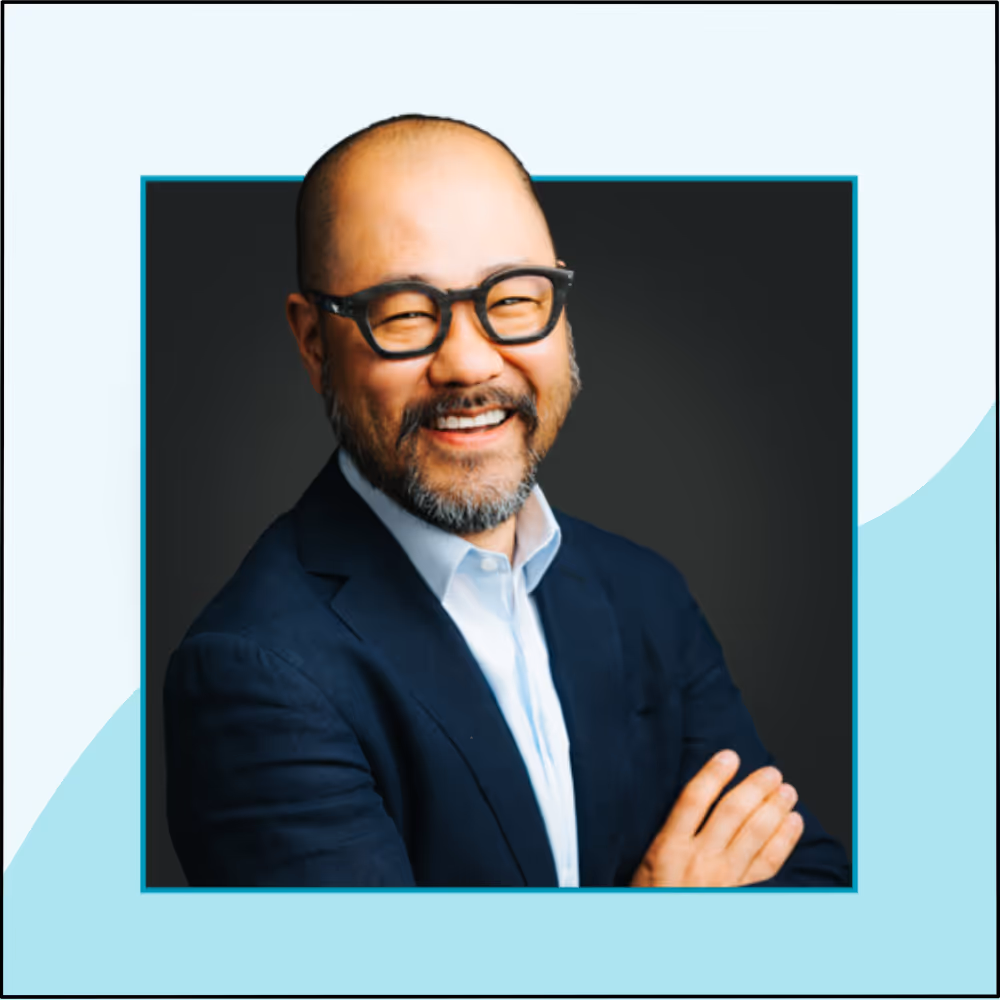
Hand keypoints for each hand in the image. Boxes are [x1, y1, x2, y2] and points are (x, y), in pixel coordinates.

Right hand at [631, 750, 803, 886]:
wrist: (663, 938)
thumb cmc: (653, 896)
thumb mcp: (646, 860)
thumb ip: (670, 832)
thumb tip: (696, 796)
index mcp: (669, 847)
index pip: (694, 799)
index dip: (713, 774)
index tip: (729, 756)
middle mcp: (699, 859)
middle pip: (732, 812)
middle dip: (755, 788)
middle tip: (771, 772)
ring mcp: (723, 877)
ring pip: (755, 834)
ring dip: (774, 808)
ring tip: (786, 790)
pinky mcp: (740, 892)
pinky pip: (769, 863)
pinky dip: (784, 840)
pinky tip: (792, 823)